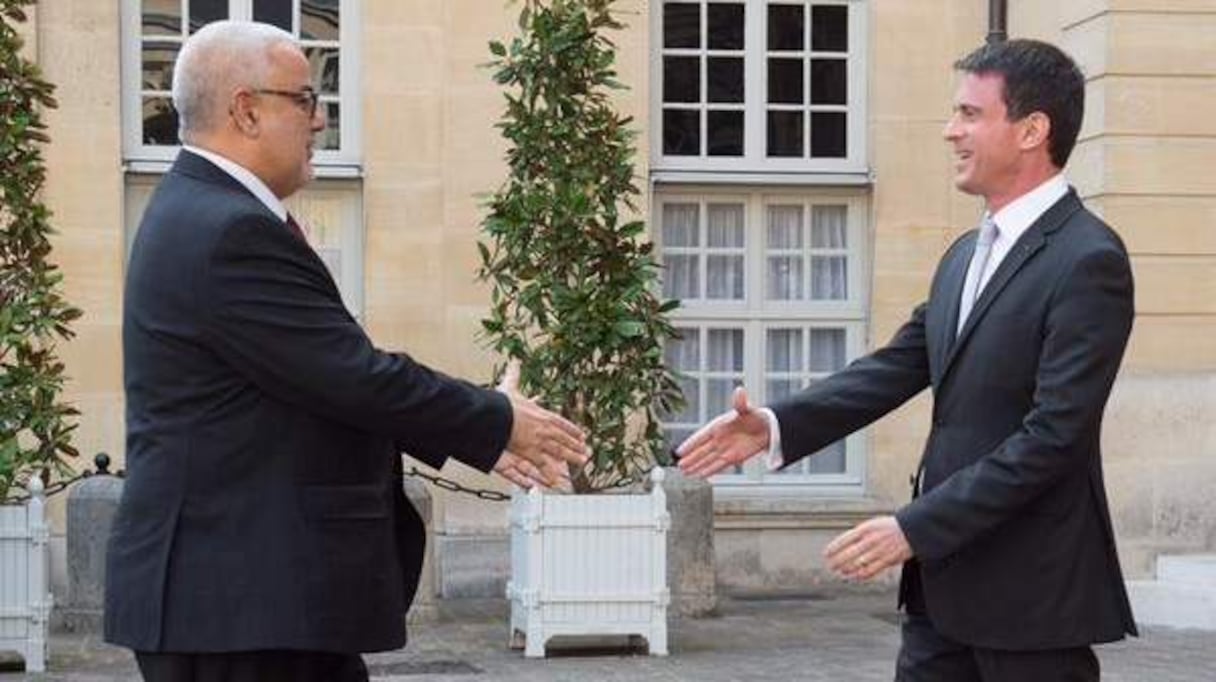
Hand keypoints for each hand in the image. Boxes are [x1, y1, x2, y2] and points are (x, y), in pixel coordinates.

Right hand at [497, 360, 588, 486]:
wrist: (495, 417)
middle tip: (586, 453)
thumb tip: (515, 362)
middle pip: (564, 439)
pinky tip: (558, 479)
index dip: (572, 430)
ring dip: (571, 458)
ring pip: (559, 452)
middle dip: (576, 446)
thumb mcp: (510, 387)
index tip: (582, 435)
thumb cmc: (502, 403)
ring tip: (581, 463)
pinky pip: (542, 465)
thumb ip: (514, 375)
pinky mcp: (529, 453)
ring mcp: (539, 442)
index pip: (561, 423)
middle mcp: (544, 429)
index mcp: (541, 414)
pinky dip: (550, 473)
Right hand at [676, 387, 770, 477]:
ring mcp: (725, 449)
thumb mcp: (746, 409)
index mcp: (718, 426)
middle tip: (679, 465)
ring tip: (685, 473)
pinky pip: (718, 465)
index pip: (701, 436)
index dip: (690, 444)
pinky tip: (701, 475)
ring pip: (708, 460)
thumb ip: (740, 402)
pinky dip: (710, 470)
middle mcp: (719, 438)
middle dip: (690, 459)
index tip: (680, 451)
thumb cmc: (754, 416)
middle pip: (701, 451)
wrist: (767, 427)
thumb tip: (739, 391)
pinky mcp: (733, 457)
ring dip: (697, 466)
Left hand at [824, 515, 913, 580]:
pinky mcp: (887, 560)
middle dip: (837, 561)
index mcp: (866, 529)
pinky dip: (861, 575)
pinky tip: (854, 577)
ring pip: (858, 563)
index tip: (826, 553)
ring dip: (847, 569)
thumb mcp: (873, 524)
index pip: (845, 539)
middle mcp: (871, 540)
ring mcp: (879, 551)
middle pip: (849, 553)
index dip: (834, 547)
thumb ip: (859, 533)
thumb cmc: (892, 527)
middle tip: (830, 565)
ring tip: (840, 572)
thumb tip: (845, 543)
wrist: (913, 529)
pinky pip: (871, 570)